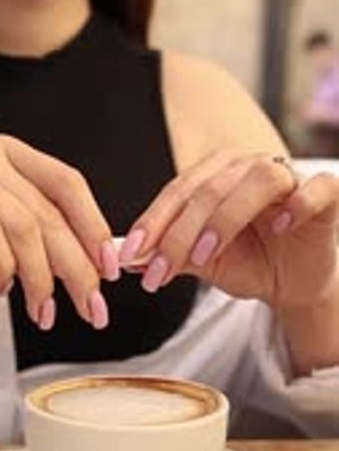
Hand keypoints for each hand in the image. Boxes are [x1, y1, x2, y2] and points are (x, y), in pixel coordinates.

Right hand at [0, 135, 118, 328]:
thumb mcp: (1, 245)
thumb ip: (40, 243)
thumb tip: (95, 267)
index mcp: (7, 155)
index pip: (67, 184)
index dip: (95, 227)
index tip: (111, 272)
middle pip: (49, 211)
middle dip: (77, 268)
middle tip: (91, 309)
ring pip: (24, 225)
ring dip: (42, 278)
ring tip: (43, 313)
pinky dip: (4, 269)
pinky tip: (4, 291)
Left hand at [119, 151, 338, 311]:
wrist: (292, 283)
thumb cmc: (249, 263)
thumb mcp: (205, 262)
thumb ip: (174, 254)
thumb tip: (131, 259)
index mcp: (216, 175)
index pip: (179, 191)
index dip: (153, 222)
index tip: (131, 256)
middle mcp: (249, 167)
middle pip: (210, 189)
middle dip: (179, 234)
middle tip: (160, 271)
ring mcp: (290, 177)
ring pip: (257, 181)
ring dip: (226, 218)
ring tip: (205, 255)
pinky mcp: (326, 194)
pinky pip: (316, 189)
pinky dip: (299, 204)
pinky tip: (281, 227)